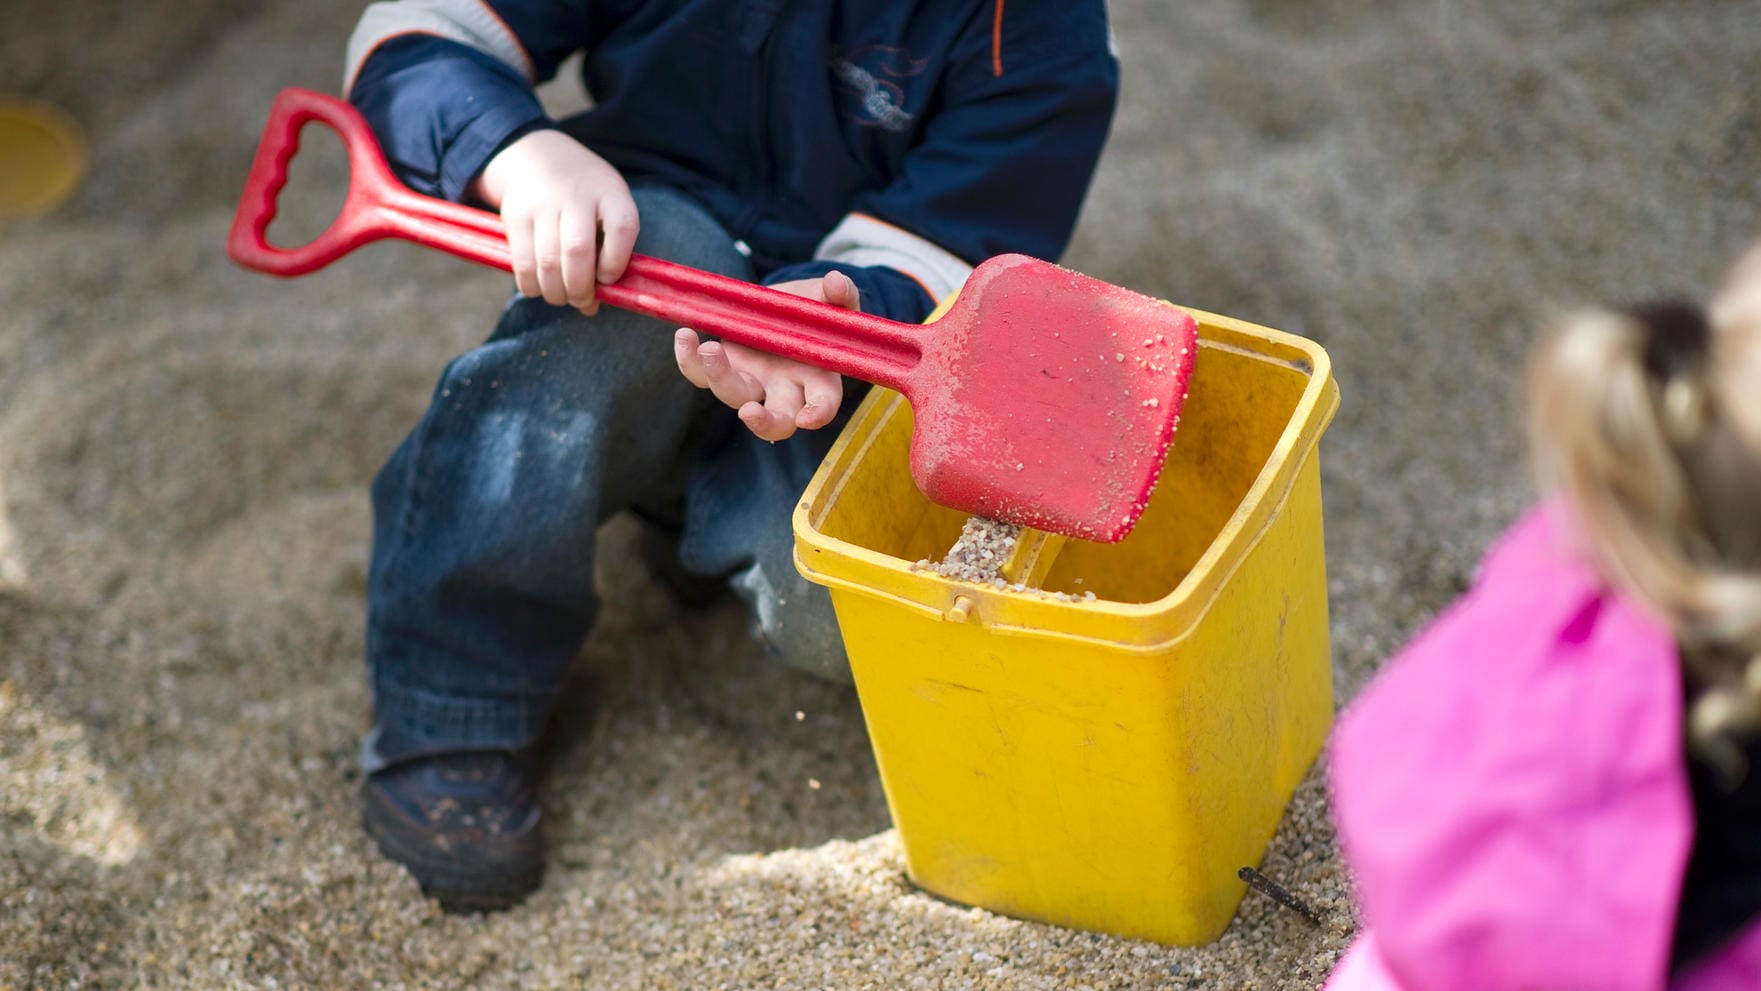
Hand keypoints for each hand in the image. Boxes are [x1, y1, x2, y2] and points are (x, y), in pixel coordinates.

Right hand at [471, 128, 636, 313]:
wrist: (538, 157)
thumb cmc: (586, 196)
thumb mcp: (608, 205)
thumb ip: (610, 248)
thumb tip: (594, 304)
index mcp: (610, 192)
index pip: (622, 228)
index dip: (616, 262)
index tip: (608, 278)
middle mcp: (576, 195)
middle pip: (578, 251)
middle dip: (580, 289)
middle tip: (582, 302)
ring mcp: (542, 203)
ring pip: (547, 262)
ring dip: (556, 293)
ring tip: (562, 298)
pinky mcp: (515, 215)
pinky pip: (522, 263)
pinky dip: (531, 285)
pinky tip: (540, 288)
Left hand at [673, 270, 859, 441]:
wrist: (785, 306)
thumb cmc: (816, 311)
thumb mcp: (831, 300)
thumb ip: (840, 294)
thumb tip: (837, 283)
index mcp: (818, 378)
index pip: (822, 404)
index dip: (818, 414)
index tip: (808, 418)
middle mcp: (783, 388)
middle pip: (777, 421)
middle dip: (764, 423)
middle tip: (749, 413)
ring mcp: (751, 380)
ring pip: (734, 396)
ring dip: (720, 377)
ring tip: (711, 348)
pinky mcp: (723, 366)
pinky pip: (699, 374)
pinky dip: (689, 360)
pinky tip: (685, 336)